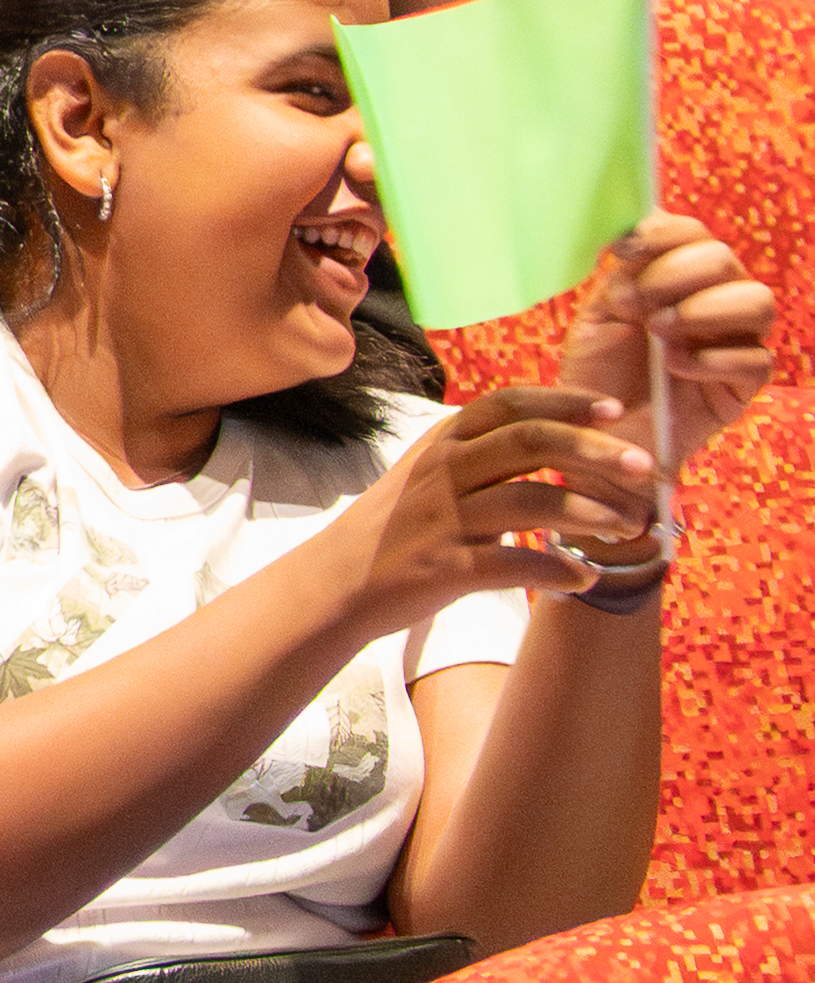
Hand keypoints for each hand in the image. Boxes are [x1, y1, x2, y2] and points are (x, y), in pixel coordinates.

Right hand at [329, 383, 669, 624]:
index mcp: (444, 442)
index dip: (566, 401)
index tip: (615, 410)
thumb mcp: (431, 472)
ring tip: (629, 527)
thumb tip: (566, 440)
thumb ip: (487, 453)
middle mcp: (444, 472)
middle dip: (595, 451)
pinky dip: (558, 570)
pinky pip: (514, 564)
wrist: (339, 581)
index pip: (510, 403)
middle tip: (644, 467)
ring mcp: (444, 519)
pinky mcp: (446, 567)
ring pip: (530, 501)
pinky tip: (586, 578)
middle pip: (529, 442)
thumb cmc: (399, 526)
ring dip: (591, 513)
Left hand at [554, 212, 775, 465]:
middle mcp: (713, 299)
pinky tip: (675, 366)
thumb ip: (617, 281)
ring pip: (757, 301)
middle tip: (638, 302)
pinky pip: (756, 359)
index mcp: (675, 276)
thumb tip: (632, 246)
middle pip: (723, 259)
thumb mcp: (596, 321)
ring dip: (704, 308)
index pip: (690, 233)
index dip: (663, 232)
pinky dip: (713, 358)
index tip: (623, 249)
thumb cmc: (598, 375)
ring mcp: (735, 340)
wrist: (602, 438)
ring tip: (660, 330)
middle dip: (676, 272)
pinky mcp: (746, 383)